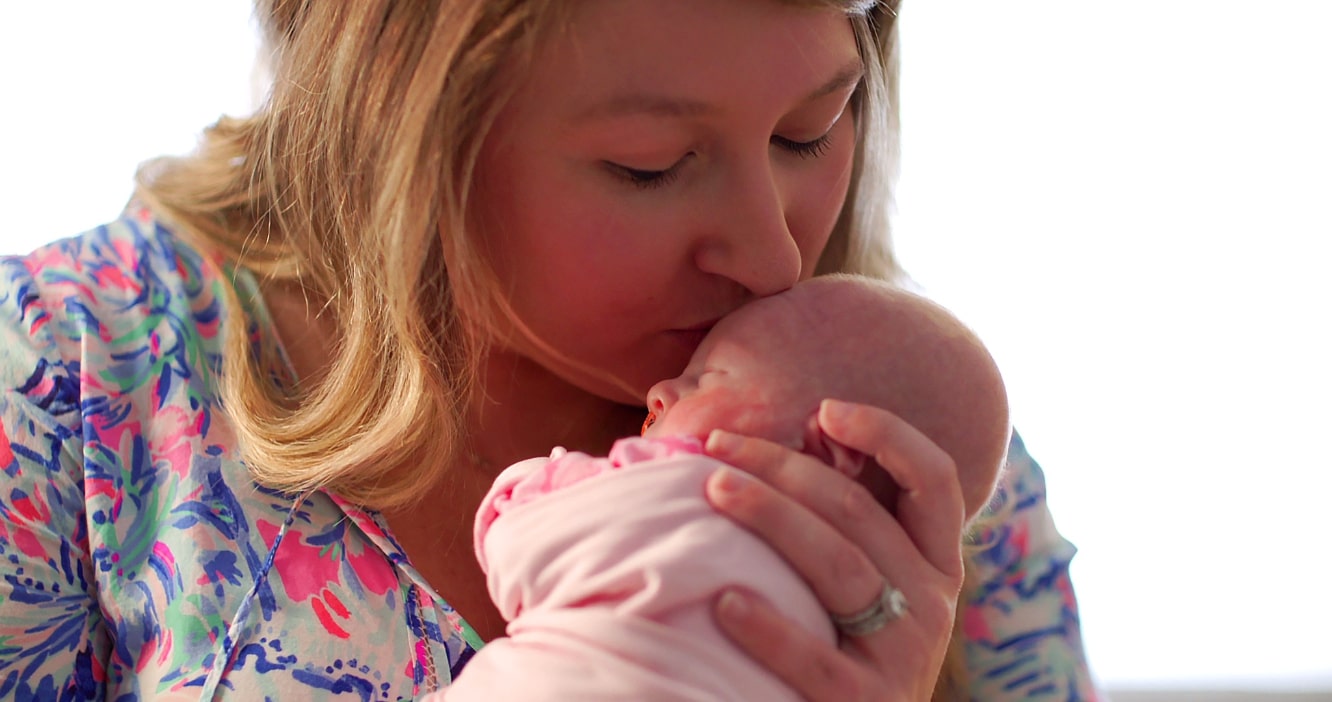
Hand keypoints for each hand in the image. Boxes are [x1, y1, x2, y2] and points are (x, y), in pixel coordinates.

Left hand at [703, 398, 966, 700]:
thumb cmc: (841, 648)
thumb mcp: (866, 586)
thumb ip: (841, 525)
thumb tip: (785, 440)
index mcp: (933, 564)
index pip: (934, 481)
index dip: (888, 434)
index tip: (826, 409)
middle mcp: (930, 602)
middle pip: (859, 511)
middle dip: (784, 466)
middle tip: (717, 444)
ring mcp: (903, 654)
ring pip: (839, 564)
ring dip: (772, 516)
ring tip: (713, 488)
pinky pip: (815, 658)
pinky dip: (769, 627)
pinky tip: (723, 601)